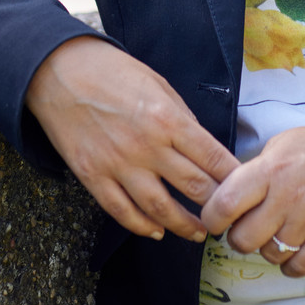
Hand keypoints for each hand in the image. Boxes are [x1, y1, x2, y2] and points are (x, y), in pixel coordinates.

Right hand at [25, 36, 238, 242]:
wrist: (57, 71)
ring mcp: (118, 164)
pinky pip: (122, 211)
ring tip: (199, 233)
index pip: (213, 158)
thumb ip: (181, 117)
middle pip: (193, 187)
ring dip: (184, 226)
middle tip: (229, 217)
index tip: (247, 191)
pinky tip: (156, 231)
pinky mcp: (93, 176)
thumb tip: (202, 145)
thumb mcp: (157, 83)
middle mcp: (147, 146)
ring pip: (160, 209)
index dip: (234, 179)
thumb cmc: (111, 71)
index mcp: (168, 118)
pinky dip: (142, 226)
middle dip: (217, 206)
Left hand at [199, 111, 304, 277]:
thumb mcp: (283, 144)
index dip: (212, 218)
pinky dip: (291, 265)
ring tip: (279, 232)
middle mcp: (288, 196)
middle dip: (239, 237)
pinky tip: (294, 250)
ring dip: (268, 248)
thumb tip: (231, 195)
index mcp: (271, 169)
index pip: (223, 205)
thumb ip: (256, 171)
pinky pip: (297, 268)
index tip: (217, 219)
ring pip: (269, 255)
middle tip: (248, 228)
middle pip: (242, 239)